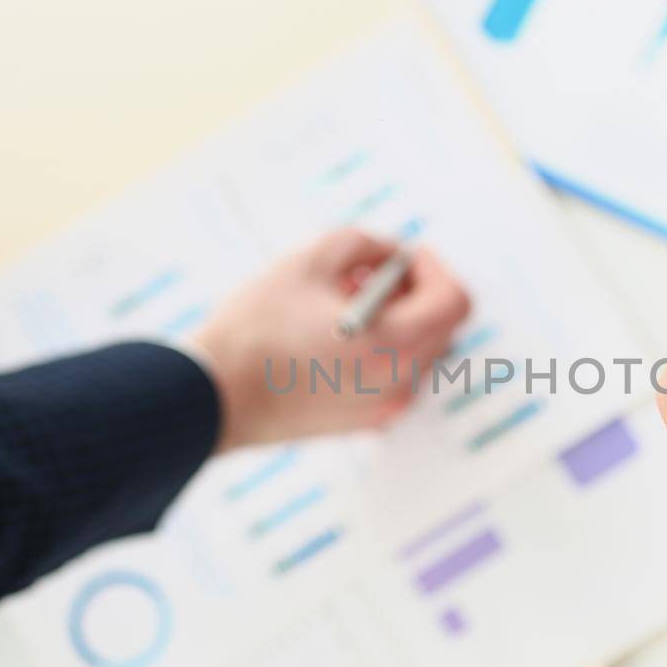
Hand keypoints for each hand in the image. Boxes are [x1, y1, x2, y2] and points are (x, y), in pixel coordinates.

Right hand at [189, 229, 470, 451]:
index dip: (435, 268)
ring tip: (341, 301)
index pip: (454, 301)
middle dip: (414, 292)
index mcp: (394, 345)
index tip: (407, 255)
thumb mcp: (311, 259)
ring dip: (396, 319)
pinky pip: (392, 376)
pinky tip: (333, 334)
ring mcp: (384, 409)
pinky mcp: (363, 423)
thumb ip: (366, 244)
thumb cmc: (256, 328)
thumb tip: (393, 253)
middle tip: (370, 273)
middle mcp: (400, 384)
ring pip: (417, 352)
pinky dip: (379, 348)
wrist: (211, 398)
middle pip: (441, 327)